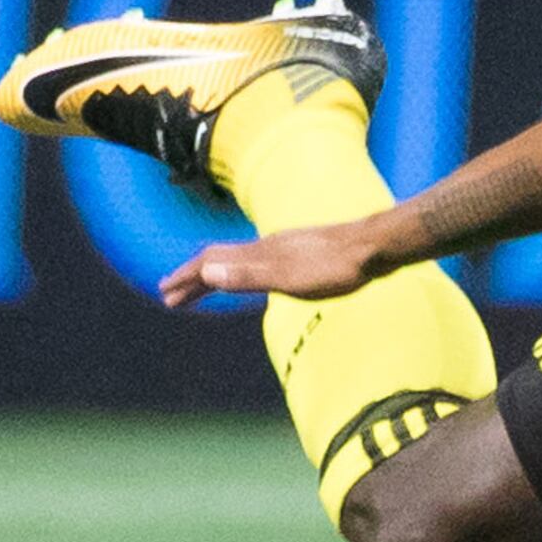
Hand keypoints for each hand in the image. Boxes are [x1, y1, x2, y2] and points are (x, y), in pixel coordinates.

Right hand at [160, 223, 383, 309]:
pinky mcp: (303, 253)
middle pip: (219, 260)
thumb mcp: (291, 279)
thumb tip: (206, 274)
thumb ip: (250, 277)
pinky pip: (259, 262)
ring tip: (203, 286)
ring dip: (216, 274)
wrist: (376, 246)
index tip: (165, 294)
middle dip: (192, 278)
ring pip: (239, 259)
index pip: (210, 264)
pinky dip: (242, 272)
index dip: (186, 279)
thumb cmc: (336, 267)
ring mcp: (285, 248)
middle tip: (170, 295)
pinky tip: (255, 278)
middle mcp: (266, 247)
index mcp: (258, 255)